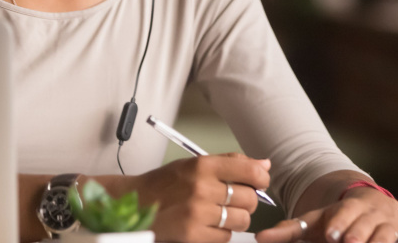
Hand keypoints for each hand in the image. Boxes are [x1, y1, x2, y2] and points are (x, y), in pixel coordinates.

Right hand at [123, 152, 270, 242]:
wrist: (133, 203)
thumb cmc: (164, 183)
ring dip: (235, 219)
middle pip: (249, 199)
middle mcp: (201, 188)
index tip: (258, 182)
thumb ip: (230, 162)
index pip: (249, 170)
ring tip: (219, 214)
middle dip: (246, 201)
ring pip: (241, 220)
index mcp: (202, 165)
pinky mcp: (193, 235)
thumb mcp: (193, 164)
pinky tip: (206, 225)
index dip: (260, 178)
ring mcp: (197, 213)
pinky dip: (220, 233)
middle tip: (232, 200)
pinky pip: (225, 237)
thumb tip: (264, 164)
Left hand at [257, 187, 397, 242]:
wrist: (367, 206)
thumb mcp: (312, 224)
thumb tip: (260, 238)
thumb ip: (288, 232)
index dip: (339, 223)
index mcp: (345, 210)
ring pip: (385, 234)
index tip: (332, 234)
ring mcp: (386, 226)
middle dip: (358, 235)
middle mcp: (367, 215)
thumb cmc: (336, 221)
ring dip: (381, 239)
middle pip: (363, 226)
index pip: (341, 215)